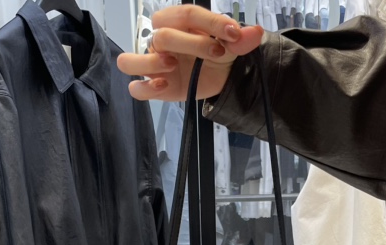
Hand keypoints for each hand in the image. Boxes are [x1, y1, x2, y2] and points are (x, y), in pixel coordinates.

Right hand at [116, 6, 263, 101]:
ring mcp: (153, 64)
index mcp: (178, 22)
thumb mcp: (231, 45)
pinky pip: (136, 88)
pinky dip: (145, 87)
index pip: (187, 14)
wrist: (218, 76)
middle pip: (163, 35)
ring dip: (150, 61)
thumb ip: (241, 39)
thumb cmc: (217, 53)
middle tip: (216, 52)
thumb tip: (255, 32)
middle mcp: (161, 40)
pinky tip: (164, 85)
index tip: (233, 33)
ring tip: (171, 64)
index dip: (210, 22)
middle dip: (193, 44)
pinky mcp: (153, 87)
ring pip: (130, 61)